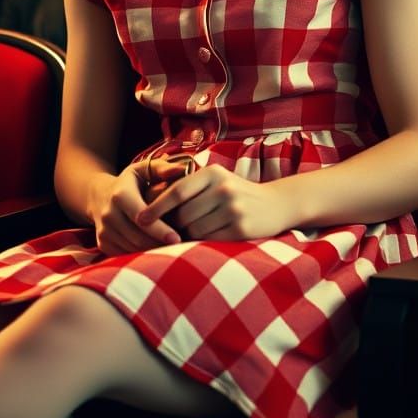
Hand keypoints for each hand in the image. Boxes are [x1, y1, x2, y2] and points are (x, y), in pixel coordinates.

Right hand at [87, 166, 180, 256]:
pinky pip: (125, 255)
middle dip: (159, 244)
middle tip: (181, 248)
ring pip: (132, 249)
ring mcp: (104, 231)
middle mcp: (109, 214)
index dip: (159, 229)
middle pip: (137, 237)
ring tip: (173, 252)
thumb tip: (183, 169)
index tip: (177, 238)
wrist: (99, 196)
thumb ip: (163, 168)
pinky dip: (142, 256)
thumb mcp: (143, 169)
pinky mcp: (103, 244)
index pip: (141, 217)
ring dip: (153, 252)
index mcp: (120, 195)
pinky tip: (157, 252)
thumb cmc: (131, 182)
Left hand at [139, 165, 288, 241]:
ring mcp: (233, 209)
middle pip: (183, 215)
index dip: (156, 207)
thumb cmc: (237, 194)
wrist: (277, 204)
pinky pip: (210, 241)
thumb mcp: (217, 181)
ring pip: (194, 230)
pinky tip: (208, 240)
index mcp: (213, 173)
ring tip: (194, 235)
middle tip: (173, 233)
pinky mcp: (241, 229)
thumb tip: (153, 211)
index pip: (177, 191)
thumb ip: (191, 189)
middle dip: (174, 227)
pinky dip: (204, 243)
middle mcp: (223, 188)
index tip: (140, 219)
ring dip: (188, 237)